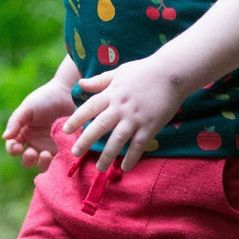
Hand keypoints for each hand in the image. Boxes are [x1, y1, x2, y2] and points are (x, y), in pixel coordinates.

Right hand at [2, 80, 74, 171]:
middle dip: (28, 160)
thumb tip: (5, 137)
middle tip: (32, 153)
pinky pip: (59, 161)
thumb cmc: (46, 99)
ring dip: (42, 164)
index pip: (13, 148)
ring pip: (42, 165)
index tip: (17, 146)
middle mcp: (36, 142)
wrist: (69, 94)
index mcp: (24, 133)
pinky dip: (56, 163)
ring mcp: (50, 147)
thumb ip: (15, 122)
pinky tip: (57, 155)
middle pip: (27, 161)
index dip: (12, 149)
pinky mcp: (64, 149)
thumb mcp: (27, 108)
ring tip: (46, 154)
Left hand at [62, 55, 187, 171]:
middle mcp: (120, 107)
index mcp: (112, 93)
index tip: (66, 130)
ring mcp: (135, 117)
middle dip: (86, 140)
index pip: (90, 107)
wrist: (172, 72)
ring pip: (118, 139)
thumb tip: (81, 83)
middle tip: (75, 153)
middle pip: (100, 126)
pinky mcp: (150, 125)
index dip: (77, 119)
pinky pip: (138, 145)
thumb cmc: (144, 71)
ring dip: (107, 155)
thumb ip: (100, 81)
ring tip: (99, 168)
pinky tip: (125, 168)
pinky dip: (132, 157)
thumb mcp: (119, 72)